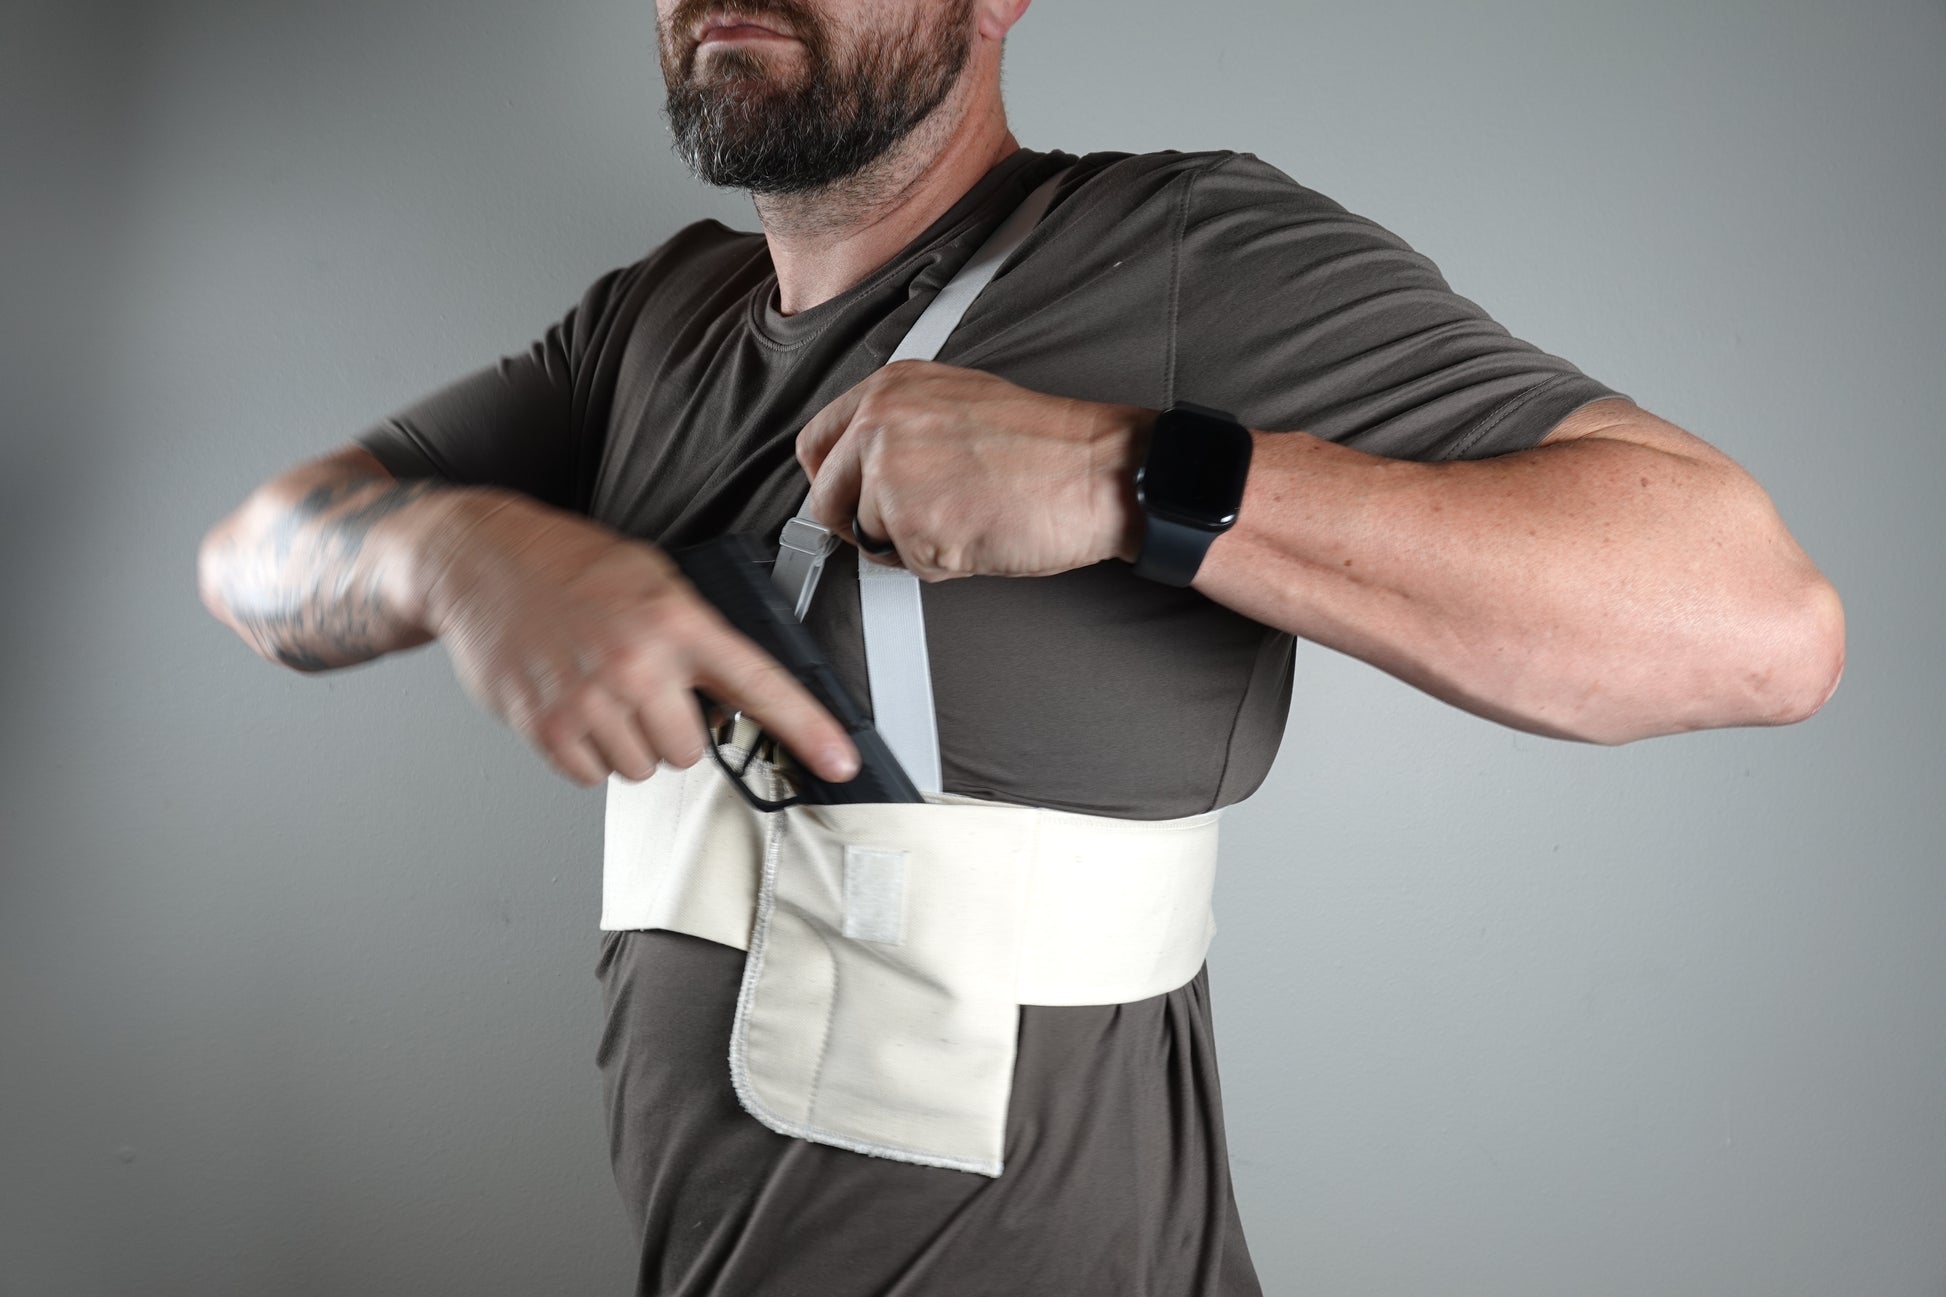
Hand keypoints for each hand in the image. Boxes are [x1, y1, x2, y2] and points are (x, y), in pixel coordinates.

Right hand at [420, 493, 859, 787]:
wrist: (476, 558)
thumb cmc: (569, 565)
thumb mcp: (651, 577)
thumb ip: (695, 636)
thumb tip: (730, 699)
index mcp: (676, 621)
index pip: (758, 685)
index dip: (807, 729)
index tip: (841, 763)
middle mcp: (637, 663)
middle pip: (691, 750)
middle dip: (674, 729)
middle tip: (642, 688)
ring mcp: (589, 698)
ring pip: (643, 768)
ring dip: (628, 742)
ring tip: (600, 690)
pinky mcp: (544, 726)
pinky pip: (592, 776)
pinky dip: (586, 753)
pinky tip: (572, 705)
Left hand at [795, 360, 1149, 579]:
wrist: (1098, 470)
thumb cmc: (1047, 444)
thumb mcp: (958, 399)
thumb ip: (901, 425)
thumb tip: (866, 468)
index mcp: (890, 389)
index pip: (816, 443)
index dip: (830, 482)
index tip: (845, 498)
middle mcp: (880, 425)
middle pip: (827, 499)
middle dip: (860, 525)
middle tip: (907, 527)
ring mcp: (892, 475)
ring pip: (869, 537)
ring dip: (910, 544)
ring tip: (966, 517)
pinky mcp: (913, 526)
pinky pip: (907, 565)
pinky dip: (940, 563)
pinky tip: (978, 533)